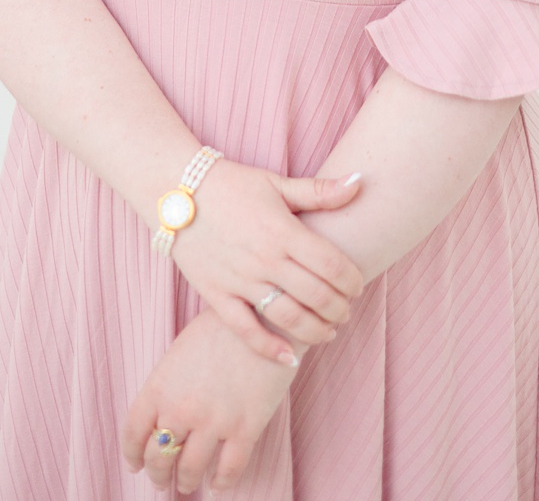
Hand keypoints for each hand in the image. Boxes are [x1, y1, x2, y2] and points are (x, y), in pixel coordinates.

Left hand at [121, 308, 294, 492]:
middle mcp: (180, 409)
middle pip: (159, 457)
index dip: (132, 455)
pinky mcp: (246, 427)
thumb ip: (169, 385)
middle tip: (164, 481)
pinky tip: (219, 485)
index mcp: (159, 388)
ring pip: (190, 469)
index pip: (133, 434)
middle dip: (159, 474)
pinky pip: (229, 468)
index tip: (137, 465)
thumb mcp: (182, 351)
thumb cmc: (225, 326)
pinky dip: (222, 483)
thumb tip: (165, 415)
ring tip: (188, 484)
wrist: (267, 315)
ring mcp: (213, 421)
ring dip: (186, 482)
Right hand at [166, 161, 366, 362]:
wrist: (177, 193)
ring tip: (329, 332)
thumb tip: (361, 181)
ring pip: (286, 316)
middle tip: (347, 312)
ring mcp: (239, 280)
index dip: (351, 280)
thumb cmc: (233, 186)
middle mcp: (264, 259)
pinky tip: (288, 358)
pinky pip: (244, 329)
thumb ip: (320, 190)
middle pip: (314, 294)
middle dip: (338, 308)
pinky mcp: (216, 295)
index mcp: (284, 231)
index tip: (359, 286)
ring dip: (313, 330)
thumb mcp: (278, 183)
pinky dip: (267, 348)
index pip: (330, 264)